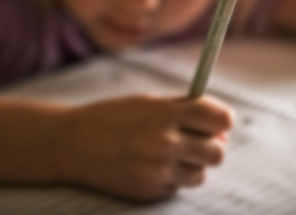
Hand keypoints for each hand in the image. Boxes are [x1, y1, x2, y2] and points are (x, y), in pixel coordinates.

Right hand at [56, 94, 232, 200]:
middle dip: (210, 145)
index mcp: (167, 113)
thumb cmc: (113, 117)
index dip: (222, 120)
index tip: (217, 122)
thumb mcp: (148, 102)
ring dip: (192, 165)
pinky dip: (171, 178)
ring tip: (169, 154)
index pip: (219, 118)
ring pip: (200, 174)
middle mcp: (166, 143)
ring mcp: (158, 171)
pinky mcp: (150, 192)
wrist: (72, 143)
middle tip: (194, 141)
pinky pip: (177, 187)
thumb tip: (222, 128)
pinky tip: (150, 166)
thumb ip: (184, 110)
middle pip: (217, 152)